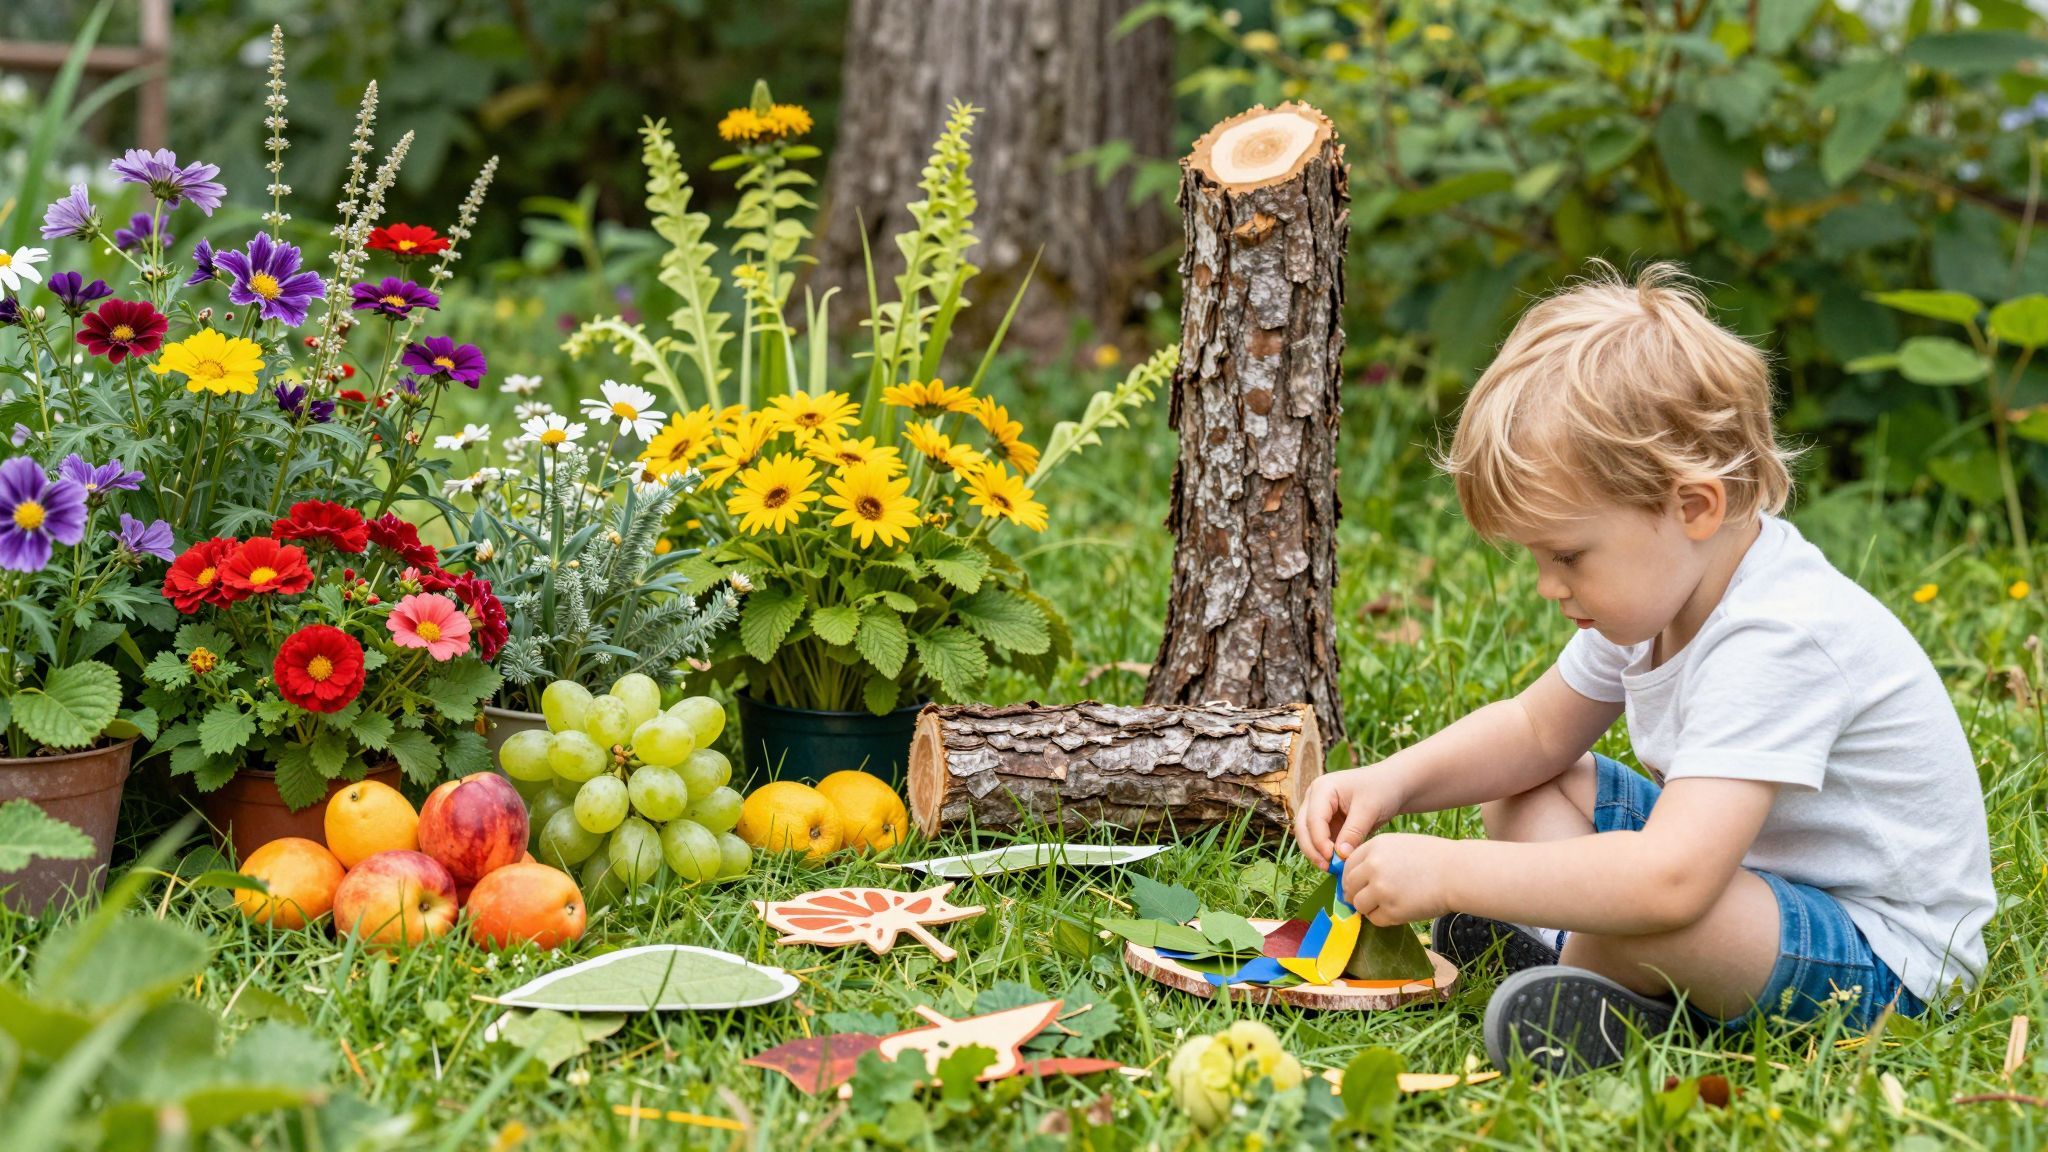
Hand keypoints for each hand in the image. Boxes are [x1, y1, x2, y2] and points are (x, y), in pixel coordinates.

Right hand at [1293, 768, 1401, 869]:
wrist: (1393, 785)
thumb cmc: (1381, 789)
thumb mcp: (1369, 809)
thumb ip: (1353, 832)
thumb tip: (1340, 856)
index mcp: (1322, 789)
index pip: (1313, 819)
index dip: (1319, 840)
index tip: (1331, 858)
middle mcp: (1315, 799)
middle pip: (1303, 828)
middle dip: (1313, 849)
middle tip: (1327, 868)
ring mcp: (1319, 811)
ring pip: (1309, 837)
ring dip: (1318, 853)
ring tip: (1334, 869)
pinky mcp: (1327, 823)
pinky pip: (1321, 841)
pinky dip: (1327, 853)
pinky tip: (1338, 864)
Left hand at [1343, 833, 1457, 926]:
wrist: (1458, 873)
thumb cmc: (1433, 858)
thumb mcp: (1400, 845)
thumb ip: (1376, 857)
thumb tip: (1355, 878)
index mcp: (1375, 847)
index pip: (1348, 866)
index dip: (1350, 878)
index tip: (1356, 885)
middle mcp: (1373, 867)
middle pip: (1349, 887)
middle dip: (1356, 894)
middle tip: (1369, 899)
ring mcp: (1381, 890)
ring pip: (1359, 905)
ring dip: (1369, 908)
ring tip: (1386, 905)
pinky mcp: (1392, 910)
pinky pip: (1375, 919)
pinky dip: (1383, 918)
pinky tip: (1397, 911)